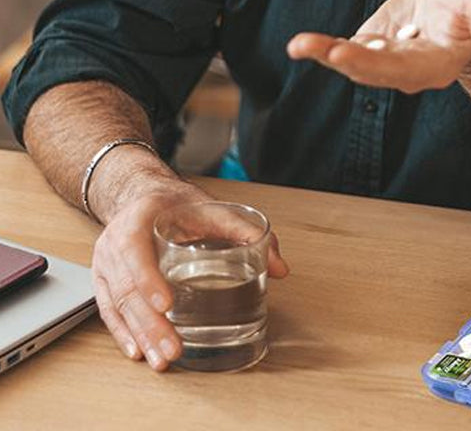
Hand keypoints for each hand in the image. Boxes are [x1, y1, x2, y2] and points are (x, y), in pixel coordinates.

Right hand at [91, 186, 288, 370]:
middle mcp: (115, 241)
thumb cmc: (176, 204)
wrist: (143, 197)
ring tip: (161, 359)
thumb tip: (280, 267)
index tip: (168, 304)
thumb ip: (245, 232)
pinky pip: (110, 311)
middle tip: (174, 347)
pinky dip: (123, 333)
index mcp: (139, 218)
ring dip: (140, 335)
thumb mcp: (211, 208)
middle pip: (127, 287)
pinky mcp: (106, 280)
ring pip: (118, 304)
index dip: (149, 279)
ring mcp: (106, 263)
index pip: (136, 250)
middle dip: (151, 323)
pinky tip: (138, 352)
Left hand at [287, 0, 470, 92]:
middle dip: (342, 58)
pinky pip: (346, 50)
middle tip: (311, 47)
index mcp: (438, 64)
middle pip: (372, 70)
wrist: (459, 9)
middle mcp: (409, 71)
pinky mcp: (372, 47)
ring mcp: (387, 61)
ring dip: (324, 54)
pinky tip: (302, 44)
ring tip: (298, 45)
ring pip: (353, 62)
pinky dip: (324, 47)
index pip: (404, 68)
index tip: (345, 51)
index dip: (374, 62)